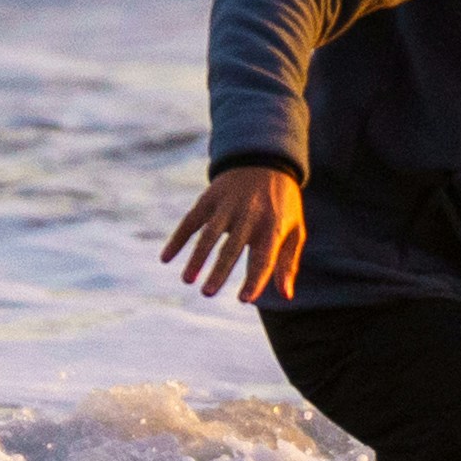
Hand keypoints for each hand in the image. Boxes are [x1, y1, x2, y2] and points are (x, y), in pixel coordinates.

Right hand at [165, 164, 306, 300]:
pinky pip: (191, 220)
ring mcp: (227, 205)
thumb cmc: (283, 205)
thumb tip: (287, 297)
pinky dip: (178, 239)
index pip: (263, 257)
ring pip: (209, 234)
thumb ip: (287, 263)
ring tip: (187, 280)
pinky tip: (166, 258)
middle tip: (207, 294)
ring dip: (197, 257)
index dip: (255, 279)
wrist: (266, 161)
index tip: (244, 300)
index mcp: (273, 226)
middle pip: (232, 248)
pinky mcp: (210, 198)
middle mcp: (249, 215)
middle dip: (219, 271)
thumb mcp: (294, 230)